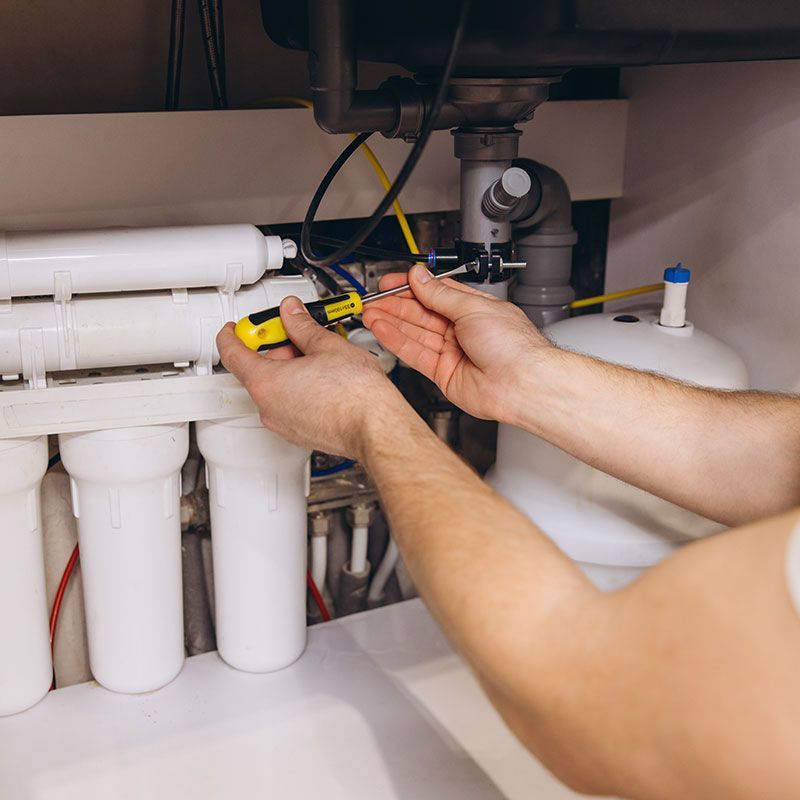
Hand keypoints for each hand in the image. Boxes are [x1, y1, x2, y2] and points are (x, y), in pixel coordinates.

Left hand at [217, 296, 406, 458]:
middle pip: (258, 369)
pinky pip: (289, 405)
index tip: (236, 327)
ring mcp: (283, 424)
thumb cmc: (356, 394)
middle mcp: (268, 407)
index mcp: (266, 382)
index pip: (232, 353)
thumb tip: (293, 313)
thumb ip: (302, 325)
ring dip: (290, 368)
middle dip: (277, 348)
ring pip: (276, 388)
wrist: (376, 426)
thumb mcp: (326, 345)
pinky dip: (299, 388)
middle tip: (299, 332)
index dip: (233, 334)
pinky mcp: (300, 433)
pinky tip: (324, 378)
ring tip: (321, 356)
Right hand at [362, 264, 552, 422]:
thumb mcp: (473, 307)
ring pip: (414, 333)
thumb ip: (440, 294)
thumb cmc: (513, 346)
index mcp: (474, 308)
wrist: (521, 383)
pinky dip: (397, 341)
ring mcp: (452, 352)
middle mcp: (461, 330)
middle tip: (373, 298)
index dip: (411, 287)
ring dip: (391, 321)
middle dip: (396, 304)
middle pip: (421, 313)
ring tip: (370, 312)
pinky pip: (414, 354)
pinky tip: (382, 329)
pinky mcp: (443, 373)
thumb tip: (420, 277)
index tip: (390, 282)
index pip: (435, 293)